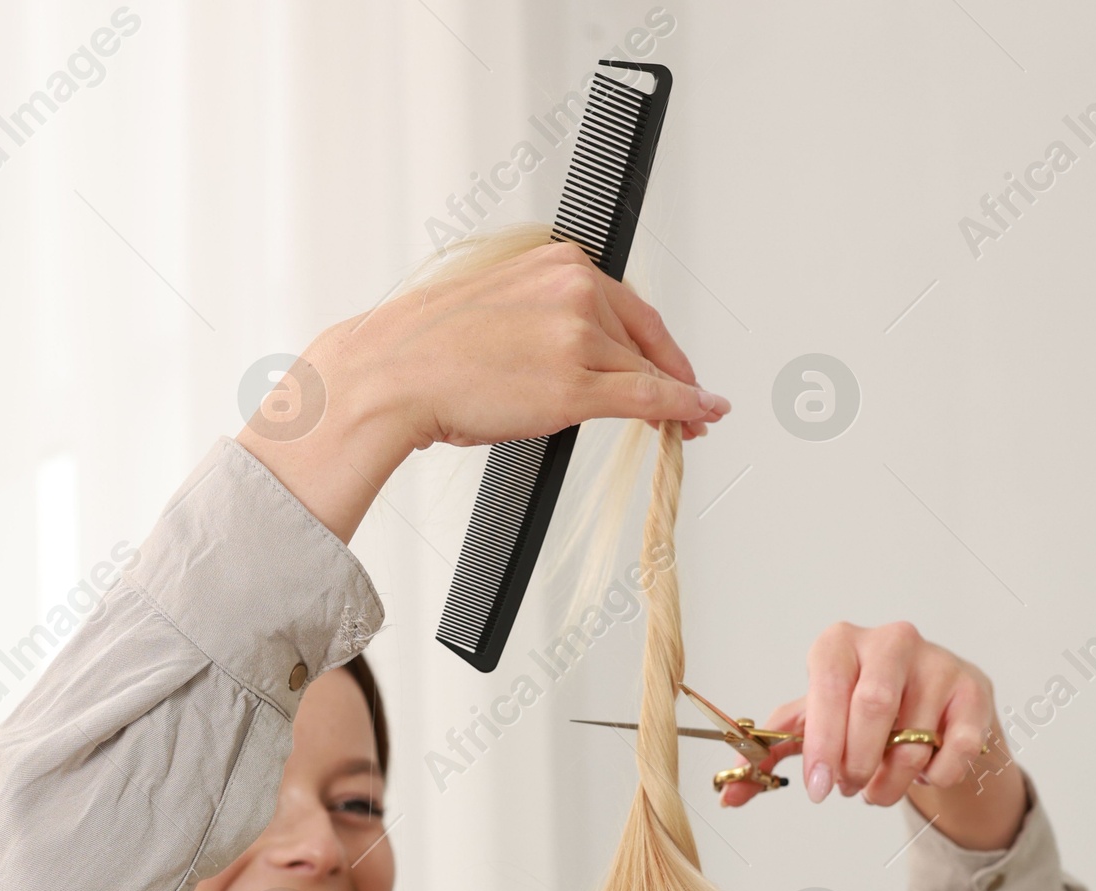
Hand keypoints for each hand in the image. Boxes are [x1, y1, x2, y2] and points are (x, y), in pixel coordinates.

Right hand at [239, 243, 728, 543]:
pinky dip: (682, 408)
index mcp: (556, 260)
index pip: (628, 305)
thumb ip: (546, 319)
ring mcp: (577, 334)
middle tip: (692, 404)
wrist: (393, 371)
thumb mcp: (499, 310)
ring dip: (673, 400)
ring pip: (644, 372)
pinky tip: (701, 415)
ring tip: (687, 424)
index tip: (675, 365)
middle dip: (671, 374)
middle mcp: (574, 285)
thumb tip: (576, 353)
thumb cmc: (430, 351)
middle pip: (642, 339)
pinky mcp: (576, 385)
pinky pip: (647, 397)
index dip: (659, 343)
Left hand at [717, 620, 1026, 853]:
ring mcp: (938, 663)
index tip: (817, 788)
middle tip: (848, 788)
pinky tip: (923, 772)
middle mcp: (892, 641)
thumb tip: (728, 794)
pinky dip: (934, 776)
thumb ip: (769, 755)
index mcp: (840, 644)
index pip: (829, 687)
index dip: (822, 743)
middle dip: (858, 764)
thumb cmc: (860, 715)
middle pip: (874, 708)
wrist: (929, 713)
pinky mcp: (975, 691)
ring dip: (891, 781)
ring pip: (913, 738)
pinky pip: (954, 749)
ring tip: (879, 787)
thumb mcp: (812, 726)